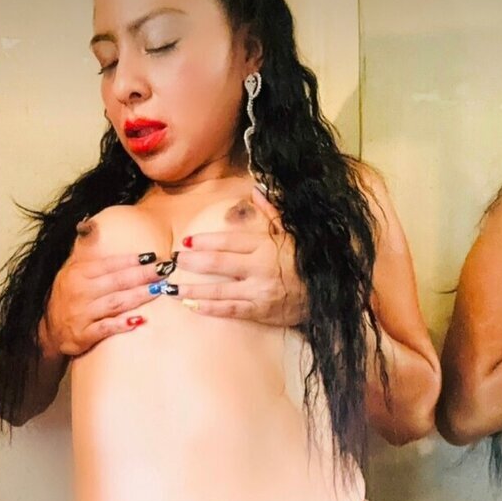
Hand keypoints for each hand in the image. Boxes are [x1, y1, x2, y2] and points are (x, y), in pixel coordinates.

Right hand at [39, 232, 163, 358]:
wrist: (47, 329)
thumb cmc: (68, 296)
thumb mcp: (72, 270)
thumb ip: (86, 250)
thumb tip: (90, 224)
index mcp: (79, 273)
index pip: (109, 264)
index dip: (132, 260)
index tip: (154, 256)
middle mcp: (80, 291)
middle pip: (117, 281)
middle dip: (143, 275)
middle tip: (165, 270)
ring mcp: (81, 314)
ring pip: (115, 303)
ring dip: (138, 296)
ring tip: (159, 290)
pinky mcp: (82, 335)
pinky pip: (104, 328)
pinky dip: (120, 325)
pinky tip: (138, 321)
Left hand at [173, 187, 308, 326]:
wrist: (329, 293)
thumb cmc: (307, 260)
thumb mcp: (292, 232)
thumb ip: (272, 211)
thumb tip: (257, 189)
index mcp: (266, 245)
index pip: (228, 240)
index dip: (204, 241)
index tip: (185, 242)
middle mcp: (260, 267)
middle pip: (217, 263)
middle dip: (192, 262)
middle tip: (173, 261)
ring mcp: (259, 291)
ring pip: (219, 289)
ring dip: (192, 289)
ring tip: (171, 288)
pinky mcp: (260, 311)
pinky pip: (230, 310)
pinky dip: (209, 308)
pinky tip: (191, 306)